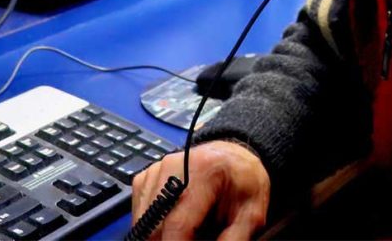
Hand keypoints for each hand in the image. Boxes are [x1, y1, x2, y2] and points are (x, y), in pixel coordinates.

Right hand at [131, 140, 269, 239]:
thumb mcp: (251, 214)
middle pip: (155, 227)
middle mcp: (171, 166)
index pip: (177, 225)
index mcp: (202, 171)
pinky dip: (154, 229)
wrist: (231, 158)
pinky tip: (175, 228)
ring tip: (190, 234)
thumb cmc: (243, 183)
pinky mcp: (144, 179)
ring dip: (161, 237)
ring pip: (143, 225)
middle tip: (196, 239)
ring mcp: (154, 172)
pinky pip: (140, 216)